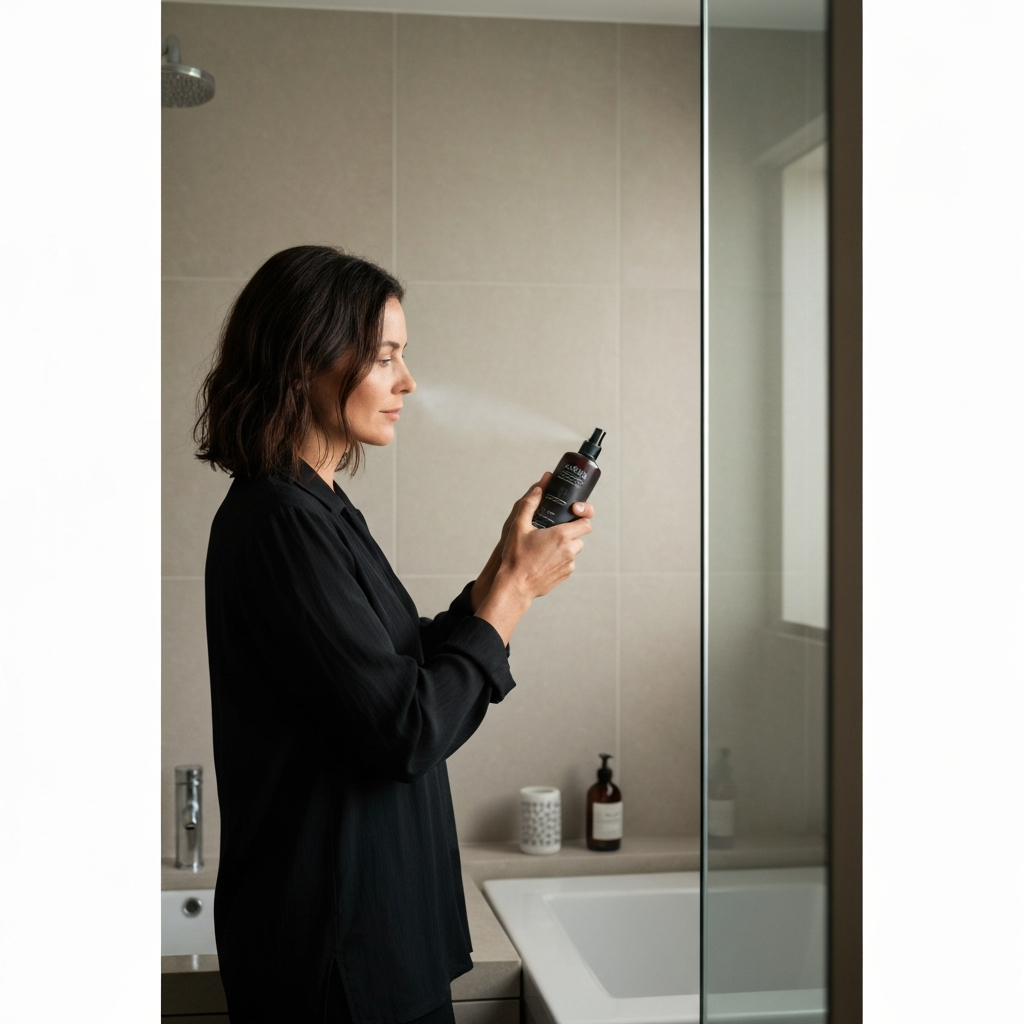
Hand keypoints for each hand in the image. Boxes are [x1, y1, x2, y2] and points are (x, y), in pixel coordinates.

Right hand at [498, 485, 592, 599]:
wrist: (515, 586)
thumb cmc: (516, 556)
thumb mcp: (518, 526)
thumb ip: (530, 504)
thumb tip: (539, 488)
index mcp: (561, 535)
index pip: (586, 522)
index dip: (582, 516)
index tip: (573, 514)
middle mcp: (569, 550)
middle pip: (581, 535)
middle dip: (571, 531)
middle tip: (554, 531)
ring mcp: (569, 564)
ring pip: (574, 550)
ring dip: (565, 546)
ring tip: (546, 546)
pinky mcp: (565, 575)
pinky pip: (568, 563)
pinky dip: (560, 559)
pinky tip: (543, 559)